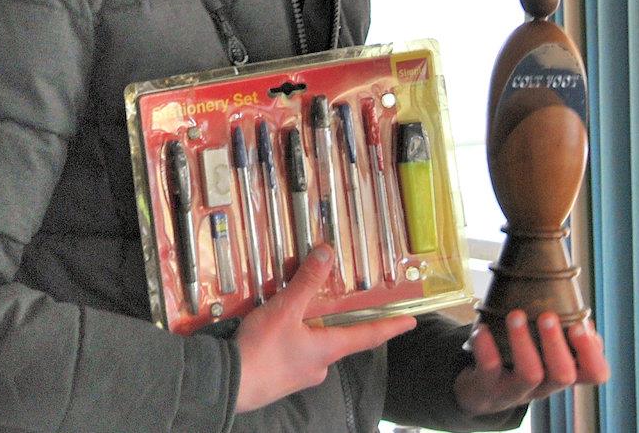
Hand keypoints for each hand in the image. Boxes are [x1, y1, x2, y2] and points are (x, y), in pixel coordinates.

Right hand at [234, 245, 416, 412]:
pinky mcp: (281, 378)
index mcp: (329, 349)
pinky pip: (292, 352)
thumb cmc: (262, 350)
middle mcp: (320, 365)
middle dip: (330, 318)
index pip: (368, 335)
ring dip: (304, 326)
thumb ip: (306, 281)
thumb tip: (327, 254)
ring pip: (311, 343)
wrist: (227, 383)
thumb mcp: (285, 309)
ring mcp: (300, 375)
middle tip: (326, 299)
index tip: (411, 322)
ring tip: (287, 308)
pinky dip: (288, 337)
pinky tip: (270, 329)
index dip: (390, 326)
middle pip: (335, 337)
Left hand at [454, 310, 609, 417]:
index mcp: (561, 373)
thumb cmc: (517, 361)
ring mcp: (516, 390)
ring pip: (529, 374)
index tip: (582, 326)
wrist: (482, 393)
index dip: (592, 353)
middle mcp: (544, 386)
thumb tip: (585, 320)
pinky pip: (489, 369)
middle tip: (548, 316)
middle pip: (563, 375)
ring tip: (516, 315)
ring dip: (523, 342)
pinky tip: (482, 328)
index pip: (594, 374)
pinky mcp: (488, 386)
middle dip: (556, 343)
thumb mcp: (543, 353)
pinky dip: (486, 346)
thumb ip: (562, 336)